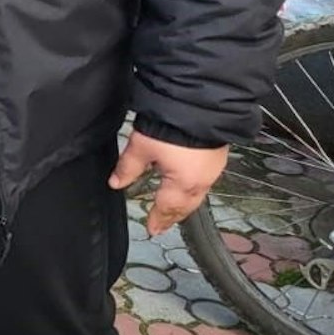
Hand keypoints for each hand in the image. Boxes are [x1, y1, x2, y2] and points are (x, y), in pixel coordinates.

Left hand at [110, 130, 230, 235]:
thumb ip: (128, 167)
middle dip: (173, 216)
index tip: (152, 229)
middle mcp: (202, 181)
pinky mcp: (218, 155)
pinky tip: (189, 185)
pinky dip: (194, 189)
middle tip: (164, 224)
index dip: (159, 219)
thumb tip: (115, 183)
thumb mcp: (142, 147)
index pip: (167, 208)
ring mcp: (213, 168)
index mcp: (183, 184)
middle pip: (186, 206)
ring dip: (185, 204)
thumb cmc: (172, 126)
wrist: (201, 105)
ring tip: (174, 209)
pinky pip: (205, 181)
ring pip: (198, 195)